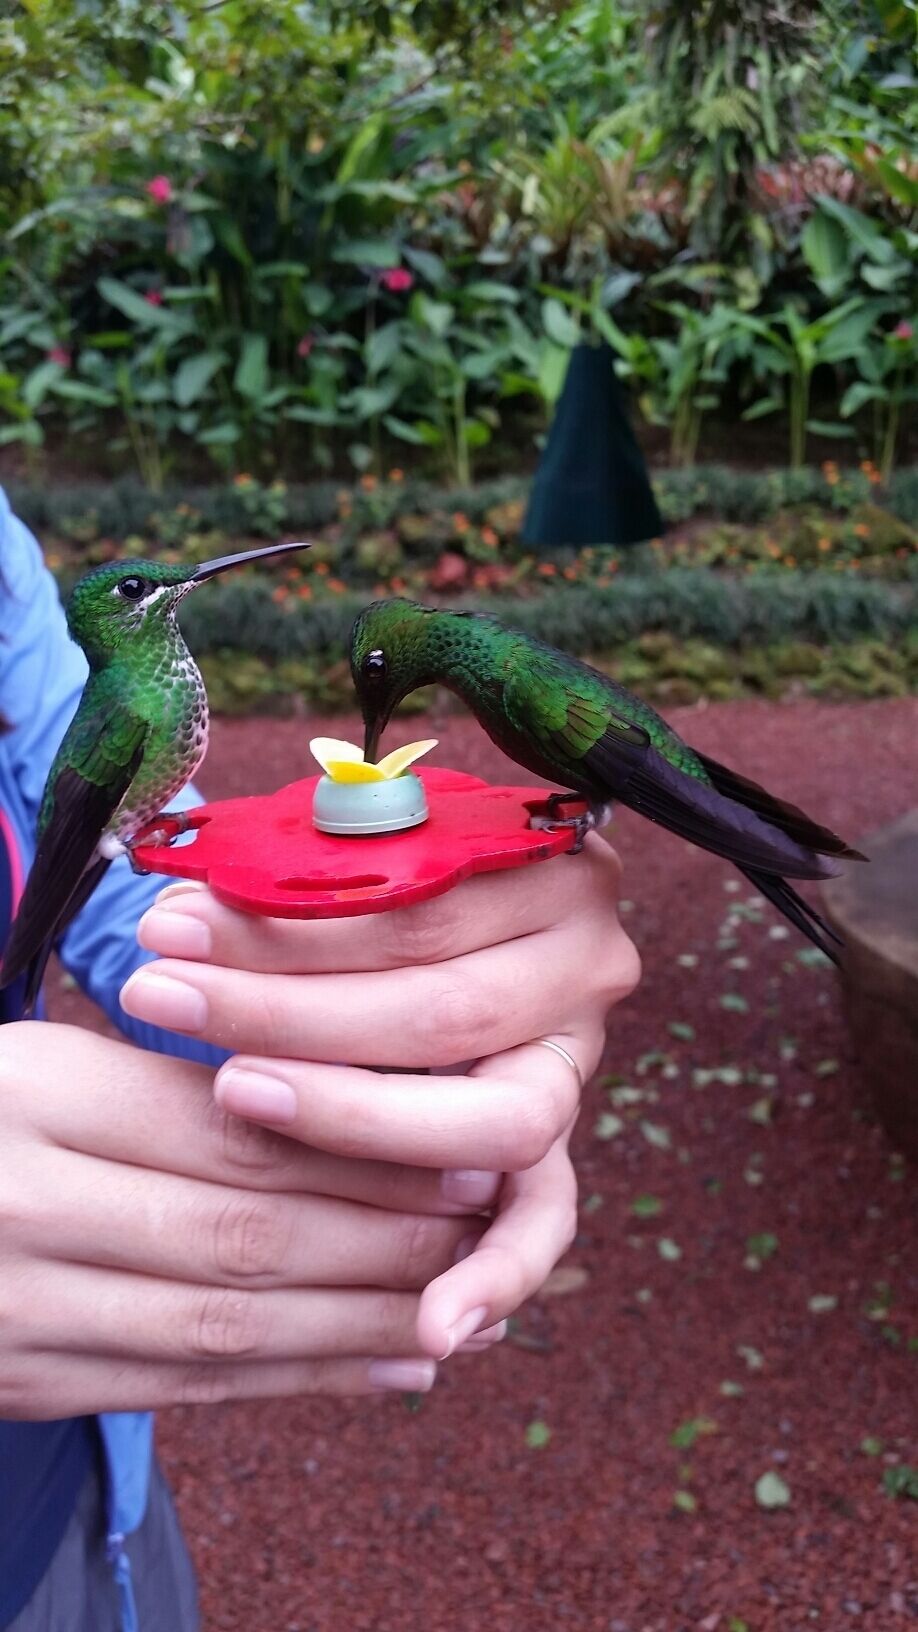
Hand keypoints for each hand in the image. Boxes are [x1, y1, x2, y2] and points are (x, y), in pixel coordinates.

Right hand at [0, 1022, 501, 1418]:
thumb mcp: (54, 1062)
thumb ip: (176, 1085)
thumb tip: (338, 1107)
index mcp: (40, 1097)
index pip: (234, 1136)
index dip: (361, 1155)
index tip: (464, 1154)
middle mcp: (26, 1205)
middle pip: (243, 1237)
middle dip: (384, 1243)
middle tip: (488, 1231)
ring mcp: (19, 1309)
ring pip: (224, 1328)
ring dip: (358, 1325)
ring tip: (459, 1312)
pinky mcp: (25, 1382)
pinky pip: (181, 1388)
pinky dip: (293, 1382)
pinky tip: (380, 1364)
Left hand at [125, 836, 638, 1357]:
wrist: (476, 914)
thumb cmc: (393, 877)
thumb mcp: (365, 853)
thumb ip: (298, 877)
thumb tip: (174, 920)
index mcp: (551, 870)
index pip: (409, 911)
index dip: (283, 923)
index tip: (167, 931)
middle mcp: (585, 967)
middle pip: (438, 1012)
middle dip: (286, 1013)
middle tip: (164, 1001)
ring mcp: (577, 1064)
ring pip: (495, 1121)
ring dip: (354, 1120)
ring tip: (238, 1099)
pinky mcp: (557, 1143)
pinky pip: (545, 1220)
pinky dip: (496, 1274)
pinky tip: (433, 1328)